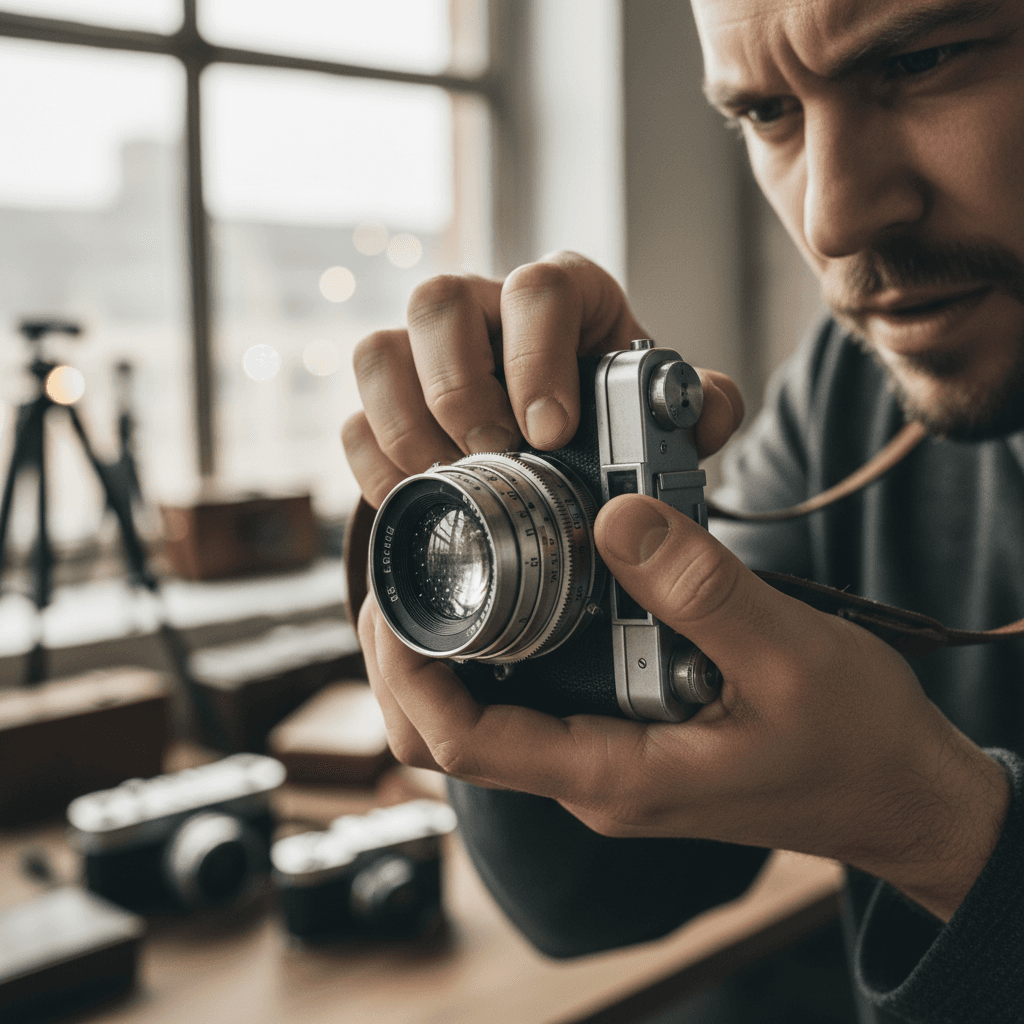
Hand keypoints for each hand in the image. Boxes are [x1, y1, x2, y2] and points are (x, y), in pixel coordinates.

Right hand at [342, 251, 743, 507]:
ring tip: (449, 484)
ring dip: (406, 426)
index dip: (535, 355)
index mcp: (558, 298)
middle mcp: (484, 311)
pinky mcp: (391, 402)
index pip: (536, 288)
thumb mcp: (665, 410)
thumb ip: (696, 404)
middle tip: (494, 458)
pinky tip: (416, 498)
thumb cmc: (612, 412)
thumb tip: (702, 414)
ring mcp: (426, 353)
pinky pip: (355, 416)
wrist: (562, 437)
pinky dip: (376, 463)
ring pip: (379, 351)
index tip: (550, 431)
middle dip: (460, 391)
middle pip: (438, 303)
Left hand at [359, 493, 1008, 922]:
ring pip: (481, 719)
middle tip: (401, 578)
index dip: (408, 675)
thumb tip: (614, 518)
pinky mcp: (619, 729)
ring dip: (442, 652)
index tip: (391, 602)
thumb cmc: (853, 742)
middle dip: (404, 663)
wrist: (894, 790)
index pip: (464, 746)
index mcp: (613, 772)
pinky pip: (530, 695)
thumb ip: (700, 589)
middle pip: (449, 740)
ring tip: (438, 571)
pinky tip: (511, 586)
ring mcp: (602, 753)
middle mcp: (590, 771)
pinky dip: (498, 647)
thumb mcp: (788, 655)